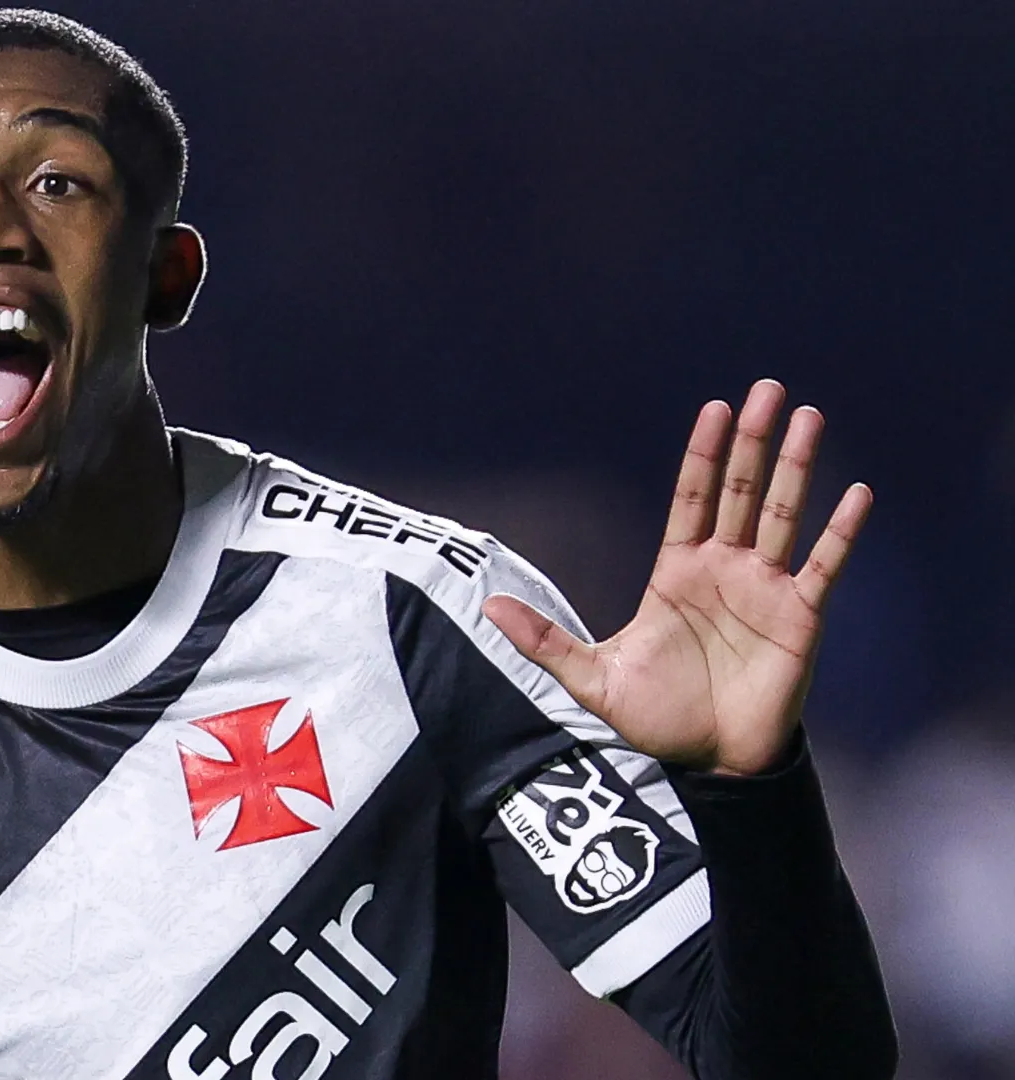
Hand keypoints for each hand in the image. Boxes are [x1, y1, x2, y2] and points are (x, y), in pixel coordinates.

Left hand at [483, 379, 871, 775]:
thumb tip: (488, 608)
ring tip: (808, 416)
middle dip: (752, 441)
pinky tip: (858, 493)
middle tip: (766, 388)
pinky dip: (840, 532)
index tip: (715, 407)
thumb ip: (544, 640)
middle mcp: (725, 570)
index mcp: (678, 574)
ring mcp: (765, 590)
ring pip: (784, 514)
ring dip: (797, 467)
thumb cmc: (657, 719)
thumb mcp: (591, 677)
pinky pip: (823, 566)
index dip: (704, 454)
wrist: (710, 764)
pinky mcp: (799, 618)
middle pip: (741, 491)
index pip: (694, 498)